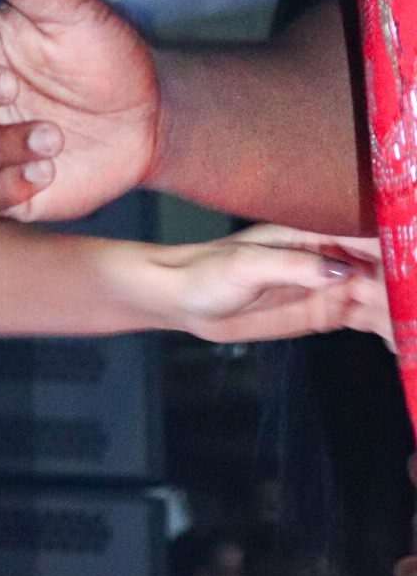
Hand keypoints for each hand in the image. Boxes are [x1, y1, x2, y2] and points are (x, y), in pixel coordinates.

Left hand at [126, 228, 389, 346]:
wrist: (182, 300)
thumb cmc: (206, 272)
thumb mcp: (247, 265)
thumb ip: (295, 266)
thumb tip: (342, 271)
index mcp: (313, 233)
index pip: (368, 236)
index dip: (399, 246)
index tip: (414, 265)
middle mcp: (328, 256)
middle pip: (384, 268)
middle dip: (408, 283)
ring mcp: (329, 285)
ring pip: (383, 296)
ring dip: (405, 309)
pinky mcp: (324, 312)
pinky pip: (369, 320)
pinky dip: (392, 330)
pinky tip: (407, 343)